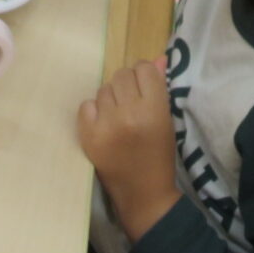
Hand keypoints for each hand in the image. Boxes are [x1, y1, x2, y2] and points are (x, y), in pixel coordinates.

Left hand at [78, 61, 181, 240]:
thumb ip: (160, 89)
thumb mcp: (167, 122)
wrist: (142, 195)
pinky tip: (104, 127)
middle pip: (122, 75)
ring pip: (104, 89)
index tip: (145, 90)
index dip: (144, 77)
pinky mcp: (88, 136)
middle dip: (127, 87)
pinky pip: (86, 105)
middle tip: (130, 106)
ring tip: (118, 119)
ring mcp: (106, 125)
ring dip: (111, 100)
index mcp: (154, 110)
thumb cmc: (159, 157)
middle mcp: (129, 113)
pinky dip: (94, 113)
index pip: (144, 69)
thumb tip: (157, 58)